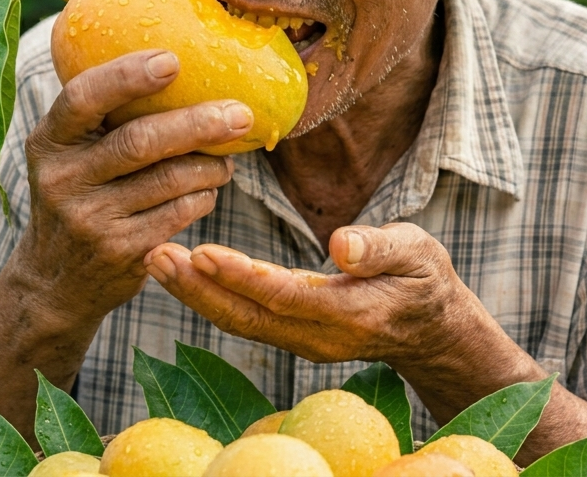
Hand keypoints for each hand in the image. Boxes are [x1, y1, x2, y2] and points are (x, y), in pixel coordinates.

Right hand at [13, 49, 253, 321]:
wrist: (53, 282)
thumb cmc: (77, 195)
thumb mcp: (67, 155)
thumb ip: (100, 117)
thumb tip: (176, 61)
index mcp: (48, 142)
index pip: (82, 98)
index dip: (127, 76)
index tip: (172, 60)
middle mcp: (63, 179)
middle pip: (139, 141)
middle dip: (197, 123)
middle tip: (240, 113)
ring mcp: (91, 220)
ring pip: (170, 180)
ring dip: (210, 164)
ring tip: (227, 156)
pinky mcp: (122, 252)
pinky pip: (179, 213)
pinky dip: (203, 195)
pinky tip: (208, 188)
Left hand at [142, 222, 481, 366]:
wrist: (431, 328)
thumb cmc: (424, 278)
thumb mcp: (417, 252)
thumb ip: (379, 248)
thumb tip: (341, 244)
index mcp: (351, 313)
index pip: (286, 296)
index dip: (243, 277)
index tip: (203, 253)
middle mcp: (320, 336)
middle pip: (249, 316)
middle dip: (198, 289)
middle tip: (157, 255)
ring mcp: (303, 341)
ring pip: (240, 321)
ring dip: (194, 294)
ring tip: (156, 260)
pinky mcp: (291, 335)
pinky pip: (244, 320)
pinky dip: (209, 297)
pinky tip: (182, 273)